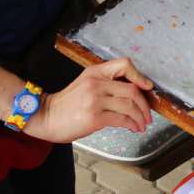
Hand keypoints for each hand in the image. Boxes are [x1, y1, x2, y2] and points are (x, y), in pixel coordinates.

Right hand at [25, 58, 153, 142]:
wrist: (46, 117)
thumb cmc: (67, 104)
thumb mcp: (85, 84)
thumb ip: (106, 84)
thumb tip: (133, 94)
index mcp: (95, 72)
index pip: (124, 65)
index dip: (140, 76)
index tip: (148, 88)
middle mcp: (96, 83)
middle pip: (132, 90)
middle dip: (145, 105)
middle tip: (148, 115)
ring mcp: (95, 100)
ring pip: (130, 106)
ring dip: (140, 117)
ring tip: (142, 125)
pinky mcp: (94, 117)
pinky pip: (122, 119)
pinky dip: (132, 124)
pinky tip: (133, 128)